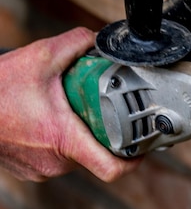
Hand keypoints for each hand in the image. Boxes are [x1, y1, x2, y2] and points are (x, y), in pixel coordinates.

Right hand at [0, 27, 139, 181]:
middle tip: (106, 110)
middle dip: (105, 130)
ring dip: (82, 133)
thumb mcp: (40, 56)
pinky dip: (62, 139)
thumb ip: (76, 42)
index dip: (134, 160)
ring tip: (75, 111)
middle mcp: (55, 161)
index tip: (143, 146)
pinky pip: (57, 156)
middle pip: (98, 153)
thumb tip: (99, 38)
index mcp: (64, 139)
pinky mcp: (29, 169)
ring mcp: (41, 169)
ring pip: (78, 154)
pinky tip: (55, 118)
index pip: (112, 169)